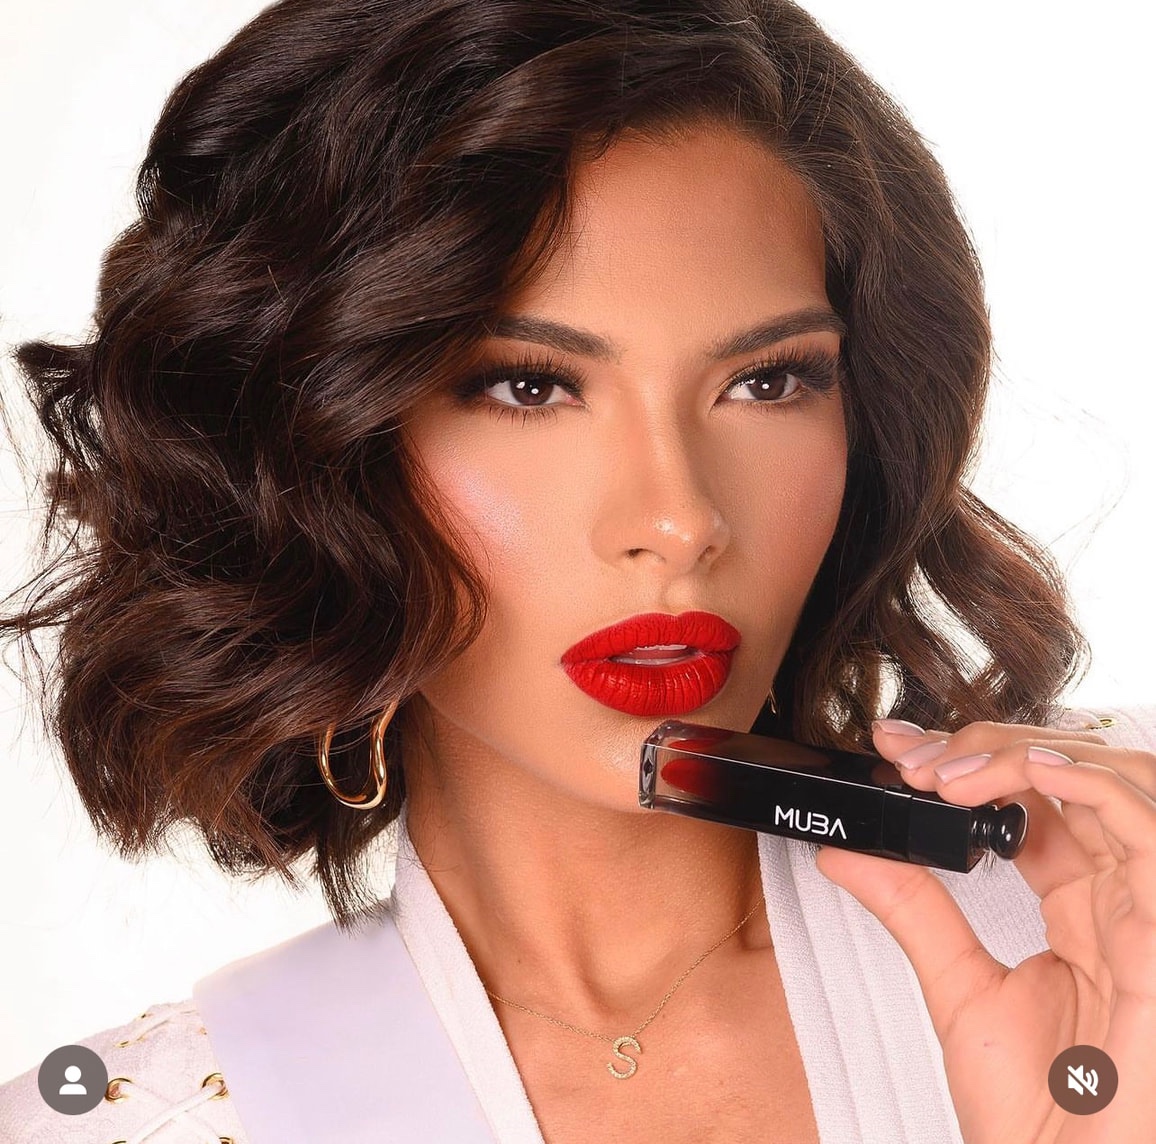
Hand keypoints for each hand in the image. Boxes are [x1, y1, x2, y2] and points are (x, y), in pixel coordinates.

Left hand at [812, 717, 1155, 1143]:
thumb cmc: (1040, 1120)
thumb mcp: (959, 987)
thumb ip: (912, 907)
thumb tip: (849, 849)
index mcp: (1080, 911)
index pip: (1038, 801)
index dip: (972, 760)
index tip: (896, 748)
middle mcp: (1120, 902)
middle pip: (1075, 777)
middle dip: (989, 746)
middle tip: (912, 757)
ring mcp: (1147, 913)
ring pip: (1118, 780)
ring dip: (1026, 753)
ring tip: (948, 772)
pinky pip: (1148, 832)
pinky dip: (1089, 784)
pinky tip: (1027, 774)